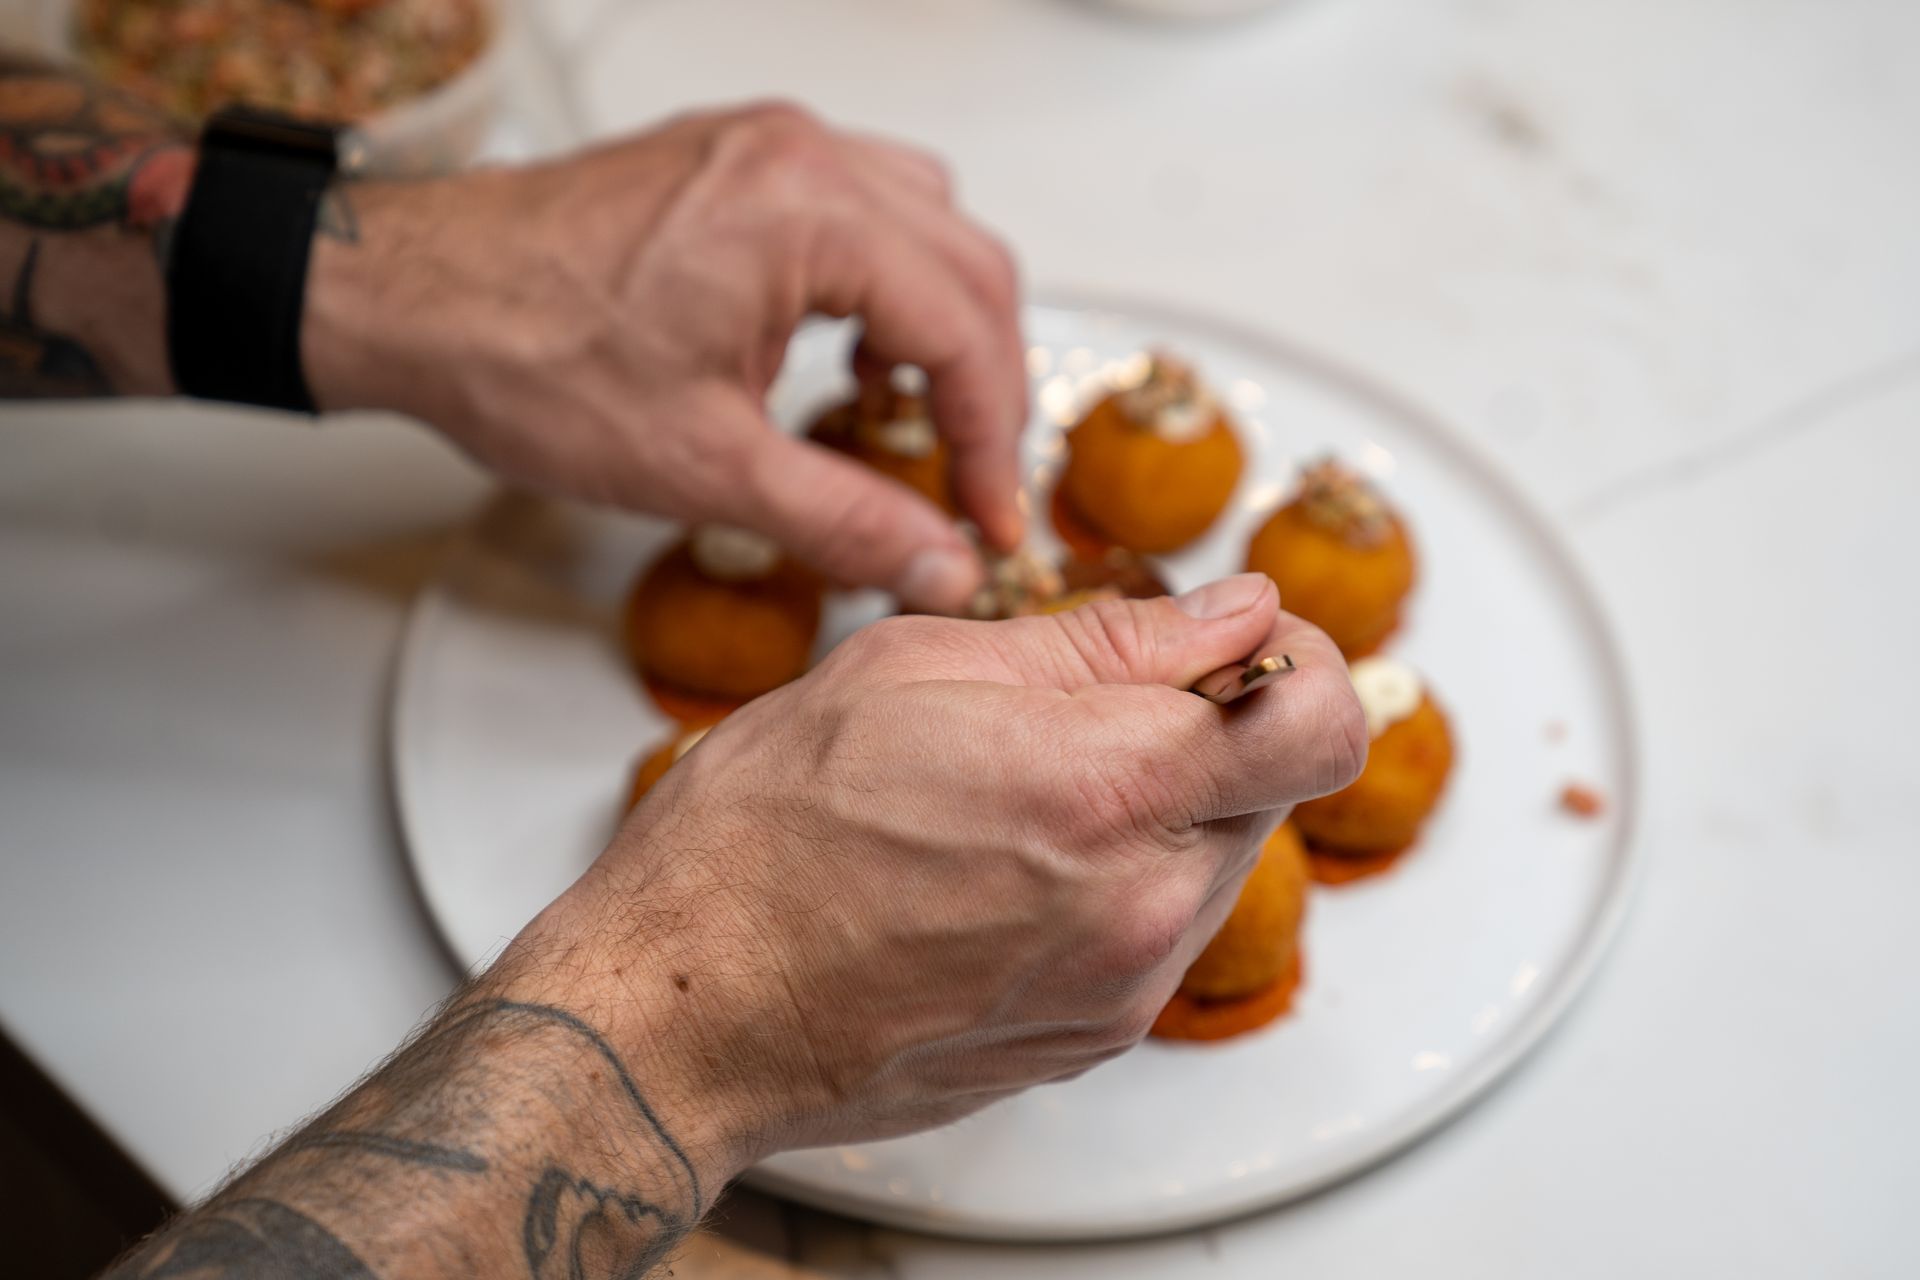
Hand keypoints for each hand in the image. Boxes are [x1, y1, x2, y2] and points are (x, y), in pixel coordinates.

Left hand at [303, 103, 1026, 611]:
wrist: (408, 298)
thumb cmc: (522, 354)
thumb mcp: (704, 467)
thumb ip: (844, 520)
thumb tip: (937, 563)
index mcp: (806, 213)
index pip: (963, 329)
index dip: (994, 440)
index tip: (986, 517)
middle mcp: (799, 156)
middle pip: (969, 266)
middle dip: (984, 385)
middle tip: (970, 481)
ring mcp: (767, 147)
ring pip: (927, 224)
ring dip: (942, 323)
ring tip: (909, 414)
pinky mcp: (735, 161)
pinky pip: (862, 205)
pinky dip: (886, 282)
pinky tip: (849, 347)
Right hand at [504, 573, 1366, 1169]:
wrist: (689, 1006)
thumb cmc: (762, 836)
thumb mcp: (918, 666)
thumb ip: (1109, 639)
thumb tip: (1236, 613)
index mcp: (1105, 786)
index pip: (1319, 716)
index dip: (1292, 660)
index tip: (1228, 644)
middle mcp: (1137, 905)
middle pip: (1274, 786)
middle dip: (1209, 727)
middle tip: (1090, 708)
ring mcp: (1120, 986)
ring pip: (1214, 860)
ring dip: (1158, 808)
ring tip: (1021, 794)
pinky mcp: (1090, 1036)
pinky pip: (1156, 934)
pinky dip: (1115, 882)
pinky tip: (1005, 866)